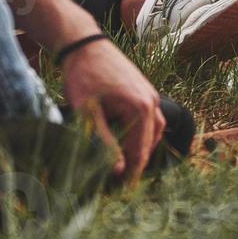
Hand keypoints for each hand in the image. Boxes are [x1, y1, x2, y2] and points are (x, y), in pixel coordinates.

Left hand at [61, 37, 165, 184]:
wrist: (85, 44)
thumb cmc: (84, 77)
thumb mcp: (88, 114)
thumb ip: (104, 143)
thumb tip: (119, 171)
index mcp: (141, 109)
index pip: (139, 153)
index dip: (130, 176)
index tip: (118, 194)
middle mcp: (152, 103)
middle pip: (149, 145)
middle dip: (134, 166)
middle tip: (117, 185)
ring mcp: (151, 95)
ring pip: (153, 133)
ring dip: (139, 150)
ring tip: (123, 166)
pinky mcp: (145, 91)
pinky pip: (150, 120)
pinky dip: (141, 135)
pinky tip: (127, 141)